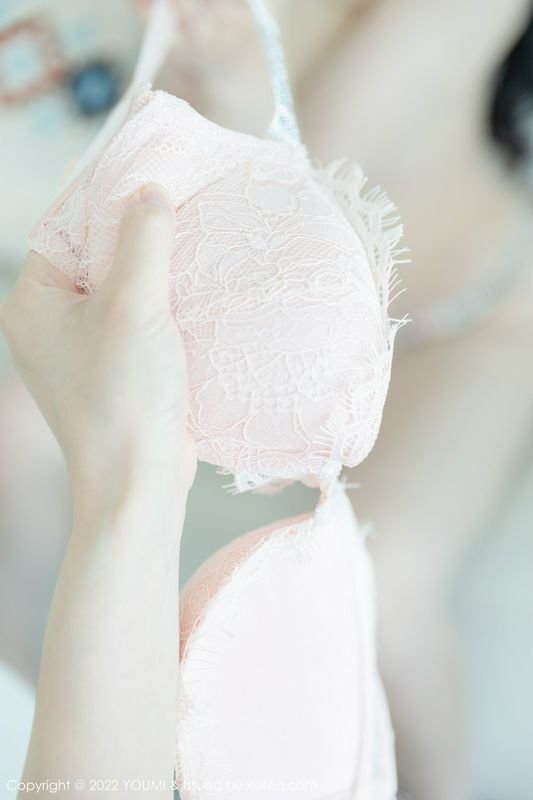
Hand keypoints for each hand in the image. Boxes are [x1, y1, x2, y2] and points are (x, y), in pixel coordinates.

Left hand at [0, 184, 195, 498]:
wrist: (140, 484)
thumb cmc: (126, 398)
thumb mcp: (134, 307)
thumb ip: (141, 241)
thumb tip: (150, 190)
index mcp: (33, 302)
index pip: (66, 227)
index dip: (107, 197)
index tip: (151, 170)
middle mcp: (51, 323)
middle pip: (96, 255)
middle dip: (138, 233)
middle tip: (182, 204)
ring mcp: (83, 348)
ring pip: (121, 287)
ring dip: (157, 268)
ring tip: (196, 240)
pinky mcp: (114, 369)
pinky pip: (137, 317)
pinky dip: (165, 301)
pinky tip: (197, 288)